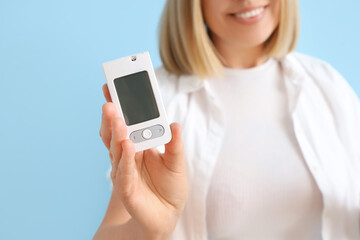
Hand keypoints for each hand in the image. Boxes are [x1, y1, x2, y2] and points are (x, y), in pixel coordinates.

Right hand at [99, 84, 187, 237]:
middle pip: (116, 132)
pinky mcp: (126, 188)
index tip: (112, 87)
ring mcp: (124, 170)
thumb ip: (175, 145)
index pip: (126, 122)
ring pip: (116, 149)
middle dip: (113, 116)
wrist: (167, 214)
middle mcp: (127, 154)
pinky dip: (125, 158)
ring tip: (117, 117)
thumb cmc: (170, 186)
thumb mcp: (177, 162)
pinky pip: (124, 172)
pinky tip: (127, 145)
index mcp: (138, 144)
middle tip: (111, 100)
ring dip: (116, 132)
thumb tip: (175, 124)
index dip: (119, 106)